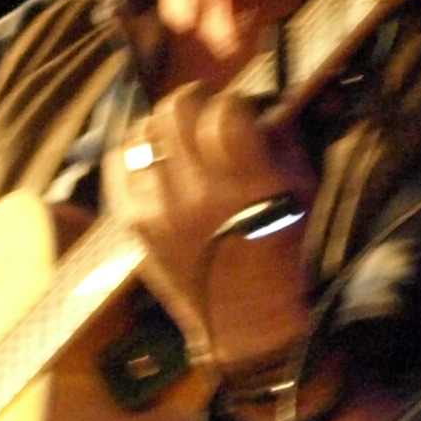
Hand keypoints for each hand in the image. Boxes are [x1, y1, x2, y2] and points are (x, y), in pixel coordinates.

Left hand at [103, 83, 321, 372]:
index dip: (230, 101)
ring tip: (175, 136)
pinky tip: (151, 158)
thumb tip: (261, 103)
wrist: (248, 320)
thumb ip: (282, 140)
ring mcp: (158, 209)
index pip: (223, 110)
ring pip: (142, 132)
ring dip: (162, 126)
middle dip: (192, 101)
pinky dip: (134, 152)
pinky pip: (118, 164)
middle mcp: (198, 193)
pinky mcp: (133, 224)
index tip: (235, 111)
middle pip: (174, 111)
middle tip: (202, 112)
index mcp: (248, 185)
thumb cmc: (283, 252)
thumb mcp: (302, 191)